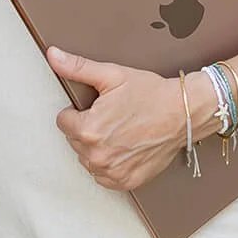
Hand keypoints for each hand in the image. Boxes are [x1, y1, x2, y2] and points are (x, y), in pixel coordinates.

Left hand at [47, 47, 188, 191]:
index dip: (78, 111)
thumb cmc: (151, 94)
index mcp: (89, 130)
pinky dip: (110, 164)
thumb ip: (78, 67)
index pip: (63, 121)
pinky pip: (104, 176)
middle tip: (112, 116)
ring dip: (97, 147)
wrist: (183, 114)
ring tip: (119, 131)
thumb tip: (53, 56)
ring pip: (88, 159)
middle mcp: (97, 156)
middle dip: (87, 129)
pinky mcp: (126, 182)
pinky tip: (124, 148)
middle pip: (75, 141)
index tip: (97, 107)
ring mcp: (112, 172)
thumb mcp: (112, 75)